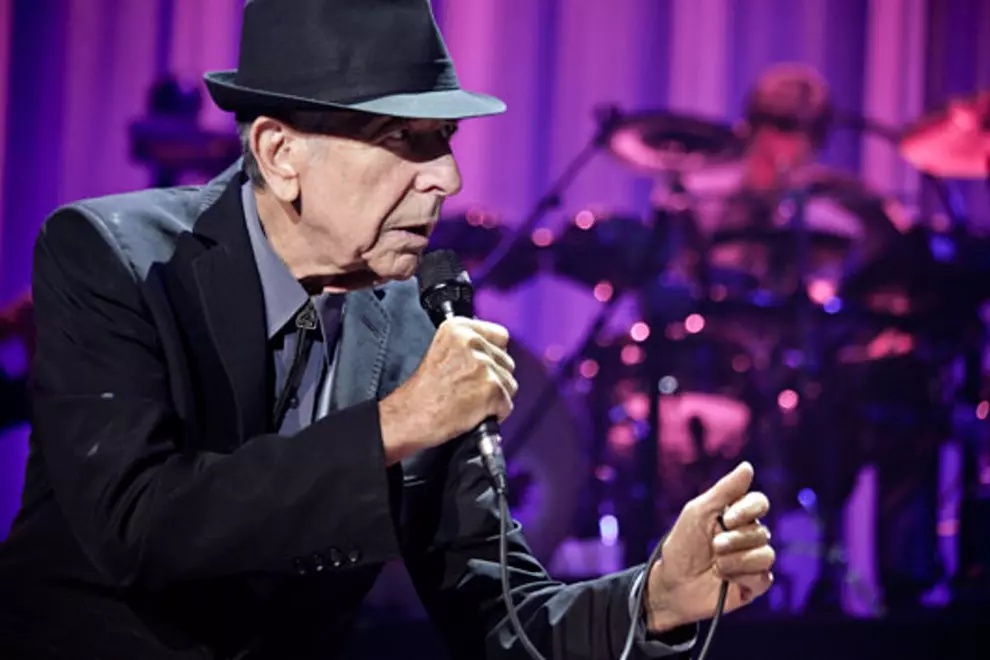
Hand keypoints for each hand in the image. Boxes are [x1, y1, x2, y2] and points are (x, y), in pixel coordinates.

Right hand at [379, 317, 516, 463]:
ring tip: (472, 401)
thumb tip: (496, 352)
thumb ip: (469, 345)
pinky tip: (475, 413)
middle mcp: (473, 342)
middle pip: (507, 361)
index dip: (494, 355)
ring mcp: (484, 365)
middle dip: (496, 378)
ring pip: (510, 383)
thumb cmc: (424, 391)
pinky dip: (496, 413)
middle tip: (472, 389)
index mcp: (459, 328)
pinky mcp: (492, 388)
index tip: (483, 367)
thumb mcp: (442, 350)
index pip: (500, 336)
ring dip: (496, 397)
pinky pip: (507, 404)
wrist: (411, 415)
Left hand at [644, 461, 773, 631]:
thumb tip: (748, 466)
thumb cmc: (682, 545)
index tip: (728, 518)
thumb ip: (724, 490)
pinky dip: (741, 577)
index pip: (759, 503)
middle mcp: (748, 536)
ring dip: (736, 560)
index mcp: (736, 516)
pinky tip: (725, 579)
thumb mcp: (698, 512)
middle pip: (762, 532)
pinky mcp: (754, 585)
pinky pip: (764, 577)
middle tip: (714, 546)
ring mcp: (752, 560)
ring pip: (766, 555)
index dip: (748, 509)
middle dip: (734, 540)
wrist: (672, 583)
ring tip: (717, 565)